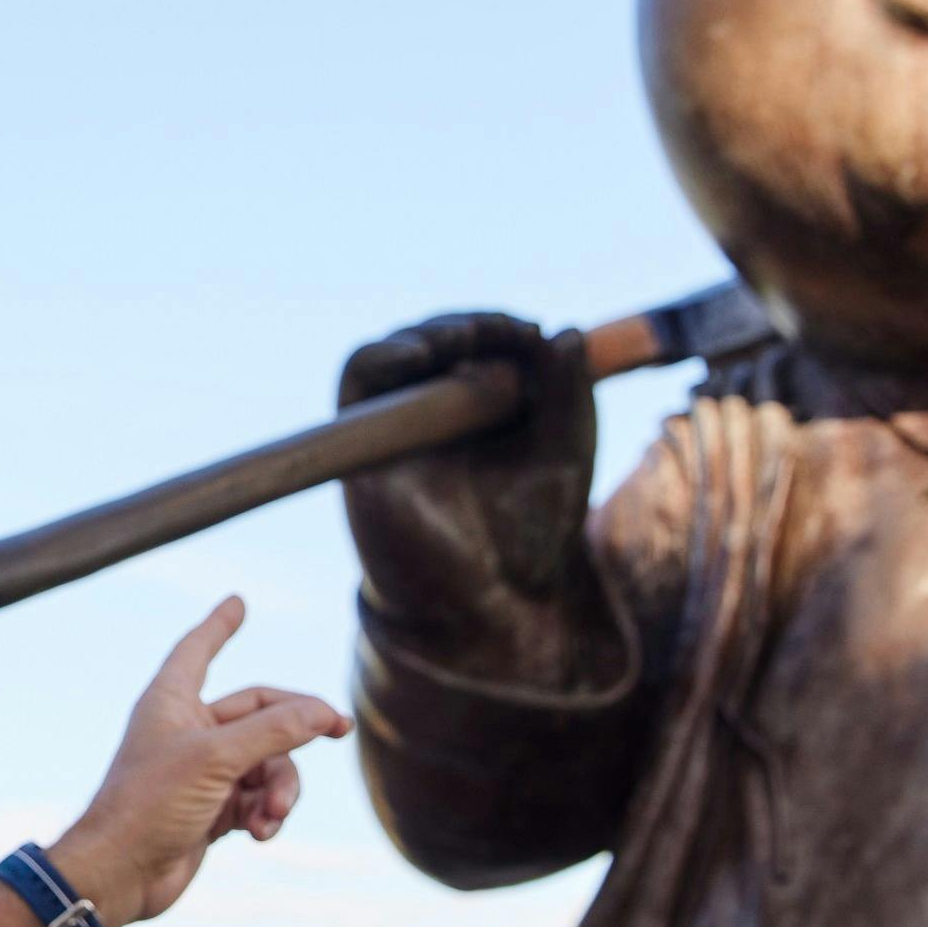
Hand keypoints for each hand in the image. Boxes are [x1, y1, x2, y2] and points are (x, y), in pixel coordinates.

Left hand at [45, 598, 350, 926]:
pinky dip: (268, 813)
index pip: (198, 649)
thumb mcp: (218, 759)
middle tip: (341, 728)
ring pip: (268, 764)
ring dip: (280, 788)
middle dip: (298, 727)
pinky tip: (262, 833)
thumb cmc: (151, 805)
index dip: (219, 626)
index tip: (236, 602)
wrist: (121, 875)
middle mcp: (188, 731)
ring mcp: (203, 773)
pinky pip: (259, 800)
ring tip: (272, 813)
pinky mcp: (213, 811)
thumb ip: (275, 731)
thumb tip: (324, 713)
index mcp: (173, 701)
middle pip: (260, 713)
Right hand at [335, 311, 596, 672]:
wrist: (493, 600)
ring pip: (398, 349)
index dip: (502, 328)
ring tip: (468, 337)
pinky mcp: (364, 444)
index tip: (532, 333)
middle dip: (473, 326)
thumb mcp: (566, 453)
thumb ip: (569, 394)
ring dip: (432, 331)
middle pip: (441, 339)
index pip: (483, 343)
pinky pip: (358, 379)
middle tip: (508, 331)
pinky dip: (383, 354)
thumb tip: (565, 330)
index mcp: (483, 407)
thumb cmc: (532, 533)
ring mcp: (399, 425)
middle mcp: (437, 411)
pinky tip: (421, 353)